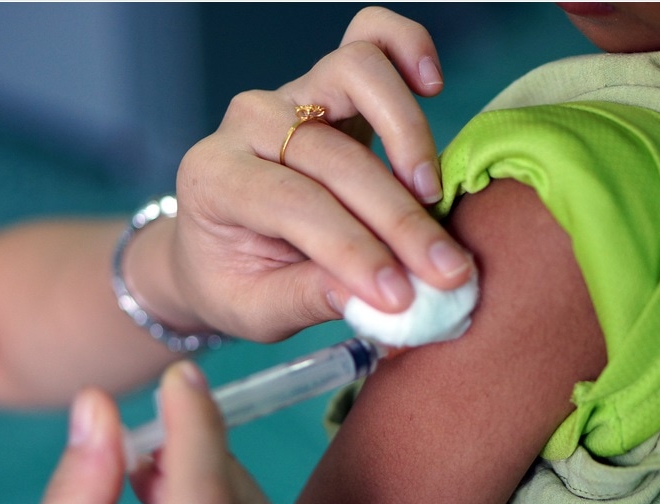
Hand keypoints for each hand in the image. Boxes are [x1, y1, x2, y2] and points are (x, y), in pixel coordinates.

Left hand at [128, 7, 473, 343]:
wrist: (219, 244)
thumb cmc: (235, 278)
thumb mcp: (256, 310)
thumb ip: (309, 299)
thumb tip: (380, 300)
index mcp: (215, 181)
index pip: (295, 206)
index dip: (355, 251)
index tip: (403, 296)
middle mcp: (248, 124)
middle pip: (335, 156)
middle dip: (397, 219)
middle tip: (444, 271)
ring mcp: (289, 94)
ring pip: (355, 74)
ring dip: (407, 132)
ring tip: (432, 194)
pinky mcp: (328, 83)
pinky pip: (370, 37)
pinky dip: (407, 49)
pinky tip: (431, 85)